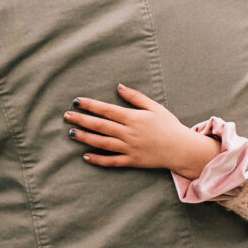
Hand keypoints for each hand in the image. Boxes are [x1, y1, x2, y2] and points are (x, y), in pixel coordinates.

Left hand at [64, 86, 222, 179]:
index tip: (76, 102)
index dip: (91, 106)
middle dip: (82, 120)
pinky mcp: (132, 161)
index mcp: (133, 118)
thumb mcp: (154, 107)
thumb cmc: (169, 125)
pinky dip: (98, 160)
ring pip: (103, 143)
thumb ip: (135, 97)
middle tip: (66, 116)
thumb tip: (118, 86)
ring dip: (86, 138)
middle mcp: (129, 133)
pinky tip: (85, 156)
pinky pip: (112, 161)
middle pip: (101, 126)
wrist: (181, 149)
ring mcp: (129, 148)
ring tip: (71, 133)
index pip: (107, 110)